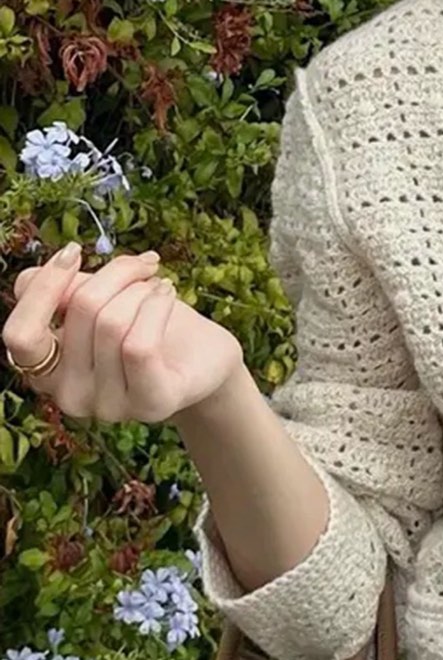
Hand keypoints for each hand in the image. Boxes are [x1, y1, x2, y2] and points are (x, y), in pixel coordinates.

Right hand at [3, 245, 244, 423]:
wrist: (205, 359)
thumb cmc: (146, 325)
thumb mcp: (99, 301)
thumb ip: (65, 291)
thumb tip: (54, 269)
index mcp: (46, 371)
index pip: (20, 334)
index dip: (43, 287)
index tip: (74, 253)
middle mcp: (69, 396)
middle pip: (77, 310)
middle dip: (115, 274)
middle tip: (142, 266)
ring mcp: (108, 406)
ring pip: (111, 322)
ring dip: (141, 289)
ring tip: (159, 287)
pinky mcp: (150, 405)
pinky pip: (139, 344)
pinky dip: (157, 305)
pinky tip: (168, 294)